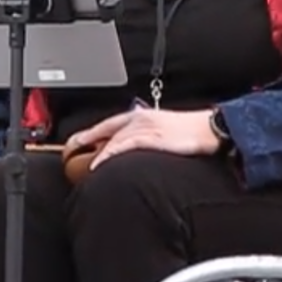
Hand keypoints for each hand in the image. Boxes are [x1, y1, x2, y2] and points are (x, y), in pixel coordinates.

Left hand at [68, 108, 219, 169]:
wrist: (210, 130)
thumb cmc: (193, 132)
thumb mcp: (167, 131)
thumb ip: (150, 138)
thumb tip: (138, 151)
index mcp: (144, 116)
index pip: (111, 123)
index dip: (92, 131)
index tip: (77, 140)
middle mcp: (141, 118)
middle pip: (106, 129)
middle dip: (86, 138)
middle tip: (70, 149)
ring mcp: (145, 127)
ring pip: (113, 138)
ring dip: (96, 152)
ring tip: (83, 165)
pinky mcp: (151, 137)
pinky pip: (123, 145)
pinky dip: (109, 154)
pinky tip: (100, 164)